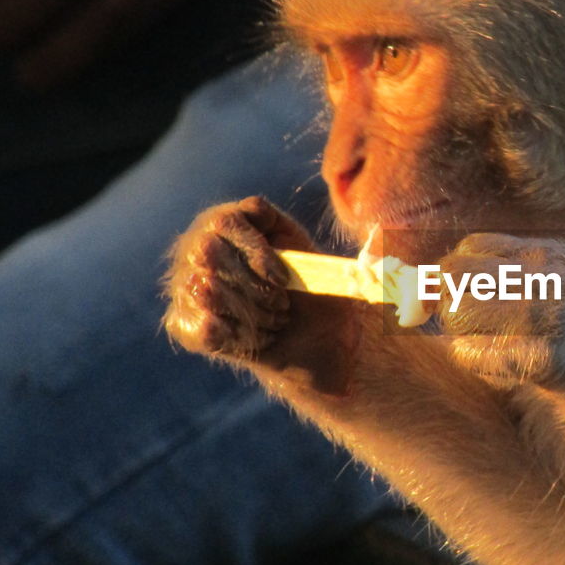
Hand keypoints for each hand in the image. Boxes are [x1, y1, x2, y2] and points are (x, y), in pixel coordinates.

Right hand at [163, 196, 358, 393]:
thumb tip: (380, 234)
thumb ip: (367, 252)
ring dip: (249, 313)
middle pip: (207, 251)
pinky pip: (199, 325)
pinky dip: (234, 336)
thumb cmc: (329, 297)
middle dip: (253, 287)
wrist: (317, 345)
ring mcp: (188, 282)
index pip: (226, 220)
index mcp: (241, 222)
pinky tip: (254, 340)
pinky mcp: (184, 322)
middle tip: (282, 309)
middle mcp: (204, 245)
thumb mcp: (349, 267)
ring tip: (272, 322)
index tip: (282, 278)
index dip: (254, 250)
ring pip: (205, 289)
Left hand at [436, 233, 564, 387]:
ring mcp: (553, 312)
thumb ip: (517, 289)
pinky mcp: (555, 356)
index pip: (471, 248)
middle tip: (468, 335)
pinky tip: (498, 371)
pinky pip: (483, 353)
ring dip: (463, 338)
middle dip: (450, 306)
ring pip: (462, 310)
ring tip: (487, 357)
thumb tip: (444, 297)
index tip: (459, 309)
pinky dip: (478, 362)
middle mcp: (550, 273)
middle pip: (456, 273)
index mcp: (551, 255)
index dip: (455, 279)